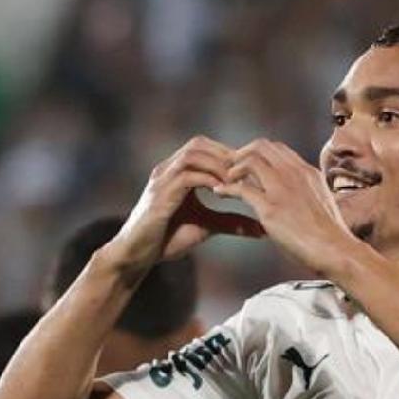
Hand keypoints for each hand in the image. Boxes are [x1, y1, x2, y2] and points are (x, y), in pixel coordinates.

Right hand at [110, 137, 264, 279]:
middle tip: (246, 171)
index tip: (250, 169)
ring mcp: (161, 180)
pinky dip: (206, 180)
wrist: (137, 255)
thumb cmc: (167, 239)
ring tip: (237, 180)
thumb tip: (261, 228)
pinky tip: (221, 192)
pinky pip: (185, 177)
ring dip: (218, 165)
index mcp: (176, 172)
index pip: (204, 147)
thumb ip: (230, 222)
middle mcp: (167, 170)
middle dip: (225, 154)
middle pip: (199, 144)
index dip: (228, 154)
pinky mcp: (159, 196)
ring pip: (192, 155)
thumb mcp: (206, 227)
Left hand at [218, 140, 362, 277]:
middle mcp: (294, 174)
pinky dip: (226, 189)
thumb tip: (298, 191)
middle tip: (230, 166)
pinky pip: (241, 189)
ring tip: (224, 178)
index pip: (277, 148)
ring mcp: (282, 190)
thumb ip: (307, 189)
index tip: (246, 163)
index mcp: (307, 172)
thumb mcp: (321, 200)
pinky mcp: (271, 208)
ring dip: (232, 167)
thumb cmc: (330, 233)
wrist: (336, 250)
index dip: (257, 152)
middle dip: (241, 153)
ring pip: (250, 161)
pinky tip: (219, 193)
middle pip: (261, 146)